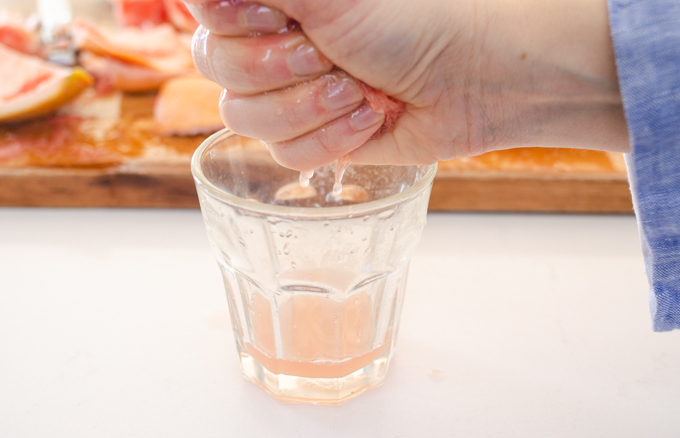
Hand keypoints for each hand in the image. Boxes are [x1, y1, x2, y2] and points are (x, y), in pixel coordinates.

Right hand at [186, 0, 628, 170]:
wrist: (470, 80)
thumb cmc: (410, 21)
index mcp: (268, 0)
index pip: (202, 10)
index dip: (233, 22)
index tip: (281, 18)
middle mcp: (270, 43)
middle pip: (215, 69)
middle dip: (278, 68)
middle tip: (329, 55)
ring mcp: (290, 93)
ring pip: (244, 119)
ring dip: (308, 108)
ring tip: (358, 92)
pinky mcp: (313, 138)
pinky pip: (285, 155)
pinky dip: (330, 139)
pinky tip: (368, 120)